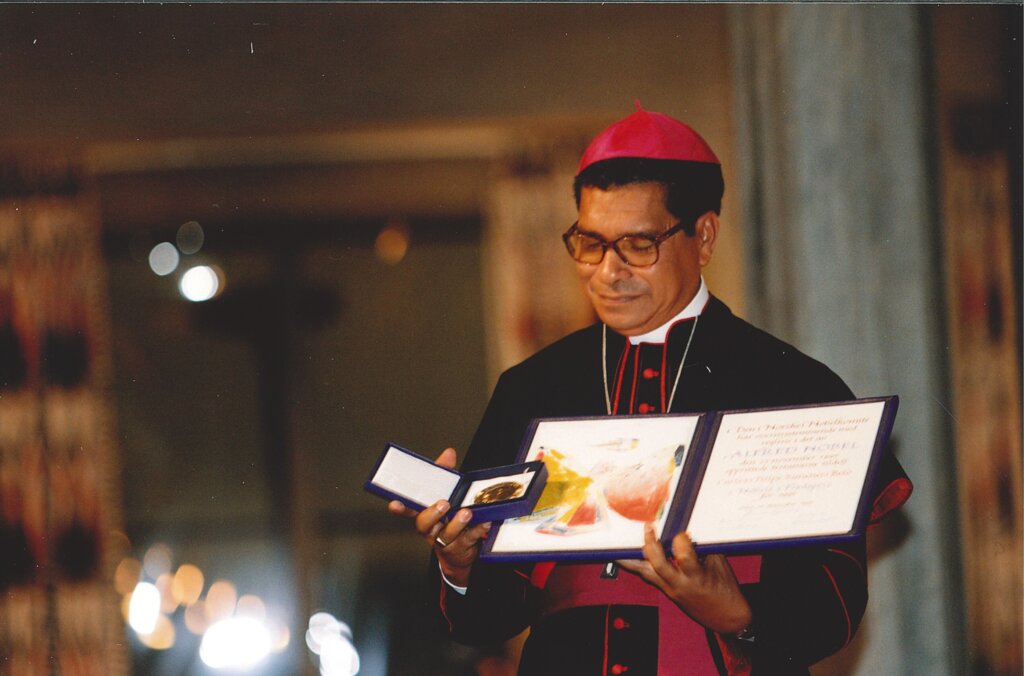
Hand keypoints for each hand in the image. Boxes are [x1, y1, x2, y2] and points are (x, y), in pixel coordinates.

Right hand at [387, 448, 490, 586]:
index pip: (407, 510)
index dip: (400, 507)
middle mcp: (430, 529)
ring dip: (456, 523)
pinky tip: (484, 521)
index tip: (394, 503)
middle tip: (443, 504)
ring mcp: (444, 540)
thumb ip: (445, 474)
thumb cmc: (448, 517)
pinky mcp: (460, 547)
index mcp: (422, 514)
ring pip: (447, 534)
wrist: (459, 551)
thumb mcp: (446, 492)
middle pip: (424, 524)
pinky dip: (477, 529)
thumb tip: (448, 453)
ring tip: (466, 513)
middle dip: (432, 514)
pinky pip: (468, 539)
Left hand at [616, 525, 751, 633]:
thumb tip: (690, 526)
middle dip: (651, 544)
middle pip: (659, 565)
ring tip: (619, 545)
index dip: (681, 540)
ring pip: (645, 572)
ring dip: (632, 558)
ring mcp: (670, 589)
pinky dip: (636, 565)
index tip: (681, 530)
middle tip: (649, 528)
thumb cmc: (726, 589)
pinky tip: (624, 558)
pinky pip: (648, 577)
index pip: (684, 557)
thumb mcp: (719, 564)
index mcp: (697, 577)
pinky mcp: (666, 591)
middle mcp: (680, 584)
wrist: (727, 618)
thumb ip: (704, 546)